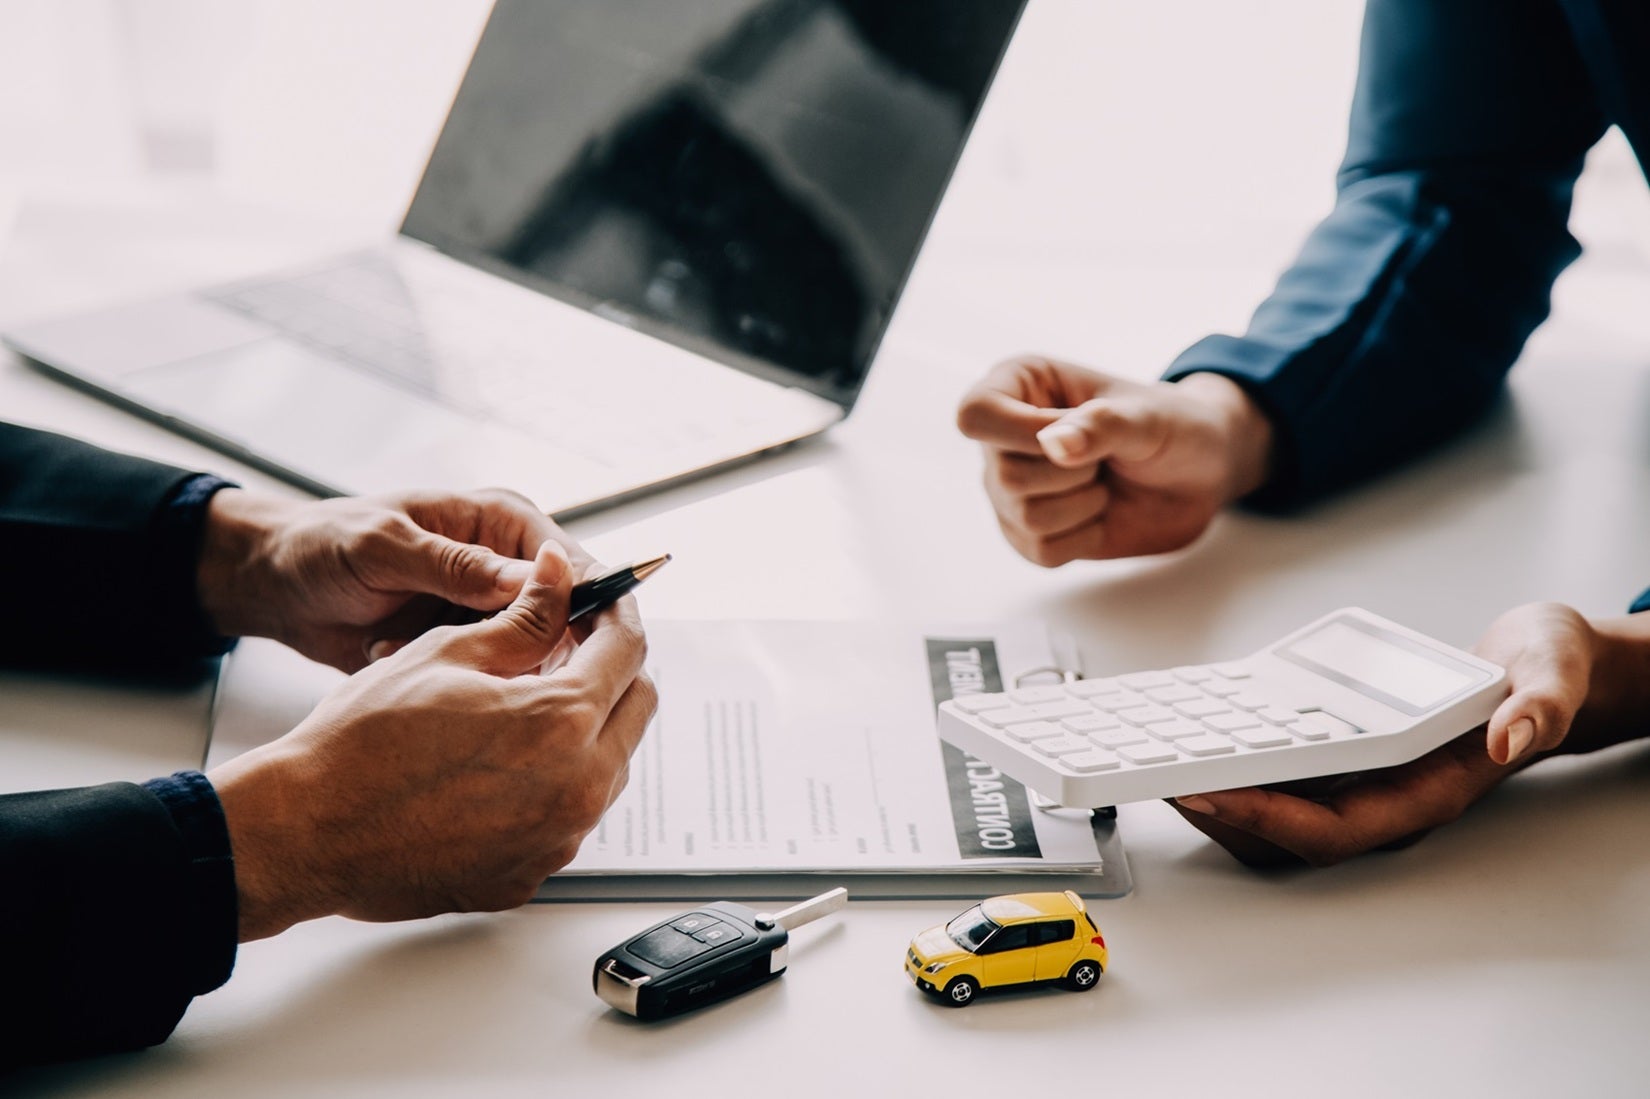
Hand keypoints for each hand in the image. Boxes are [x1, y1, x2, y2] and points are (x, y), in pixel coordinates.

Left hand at [197, 487, 589, 672]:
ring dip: (477, 663)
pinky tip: (393, 657)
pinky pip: (485, 677)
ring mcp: (486, 612)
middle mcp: (505, 567)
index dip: (582, 604)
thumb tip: (528, 581)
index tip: (564, 641)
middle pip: (561, 618)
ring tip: (409, 647)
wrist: (275, 587)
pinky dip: (447, 679)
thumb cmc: (322, 546)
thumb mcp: (384, 547)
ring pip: (525, 654)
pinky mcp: (465, 649)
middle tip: (480, 661)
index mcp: (501, 523)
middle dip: (523, 645)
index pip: (570, 563)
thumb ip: (455, 564)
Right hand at [209, 541, 655, 938]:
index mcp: (561, 722)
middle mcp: (576, 788)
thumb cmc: (360, 742)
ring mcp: (556, 840)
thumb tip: (560, 575)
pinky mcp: (529, 876)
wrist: (304, 832)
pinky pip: (567, 818)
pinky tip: (500, 768)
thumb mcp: (448, 653)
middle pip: (635, 710)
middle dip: (613, 670)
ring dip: (587, 730)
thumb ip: (525, 615)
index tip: (602, 603)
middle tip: (568, 649)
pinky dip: (552, 785)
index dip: (617, 613)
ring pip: (608, 768)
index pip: (629, 651)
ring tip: (526, 707)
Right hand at [955, 358, 1273, 564]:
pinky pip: (1039, 552)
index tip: (1070, 434)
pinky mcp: (1026, 533)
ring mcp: (1009, 489)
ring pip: (1024, 518)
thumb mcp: (1146, 416)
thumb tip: (1053, 446)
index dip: (1018, 432)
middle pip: (1005, 475)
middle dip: (1073, 474)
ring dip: (1083, 505)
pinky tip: (1098, 513)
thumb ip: (1101, 425)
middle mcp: (1003, 438)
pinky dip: (1082, 538)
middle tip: (1106, 457)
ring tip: (1103, 482)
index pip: (975, 413)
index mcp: (1019, 385)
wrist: (1197, 475)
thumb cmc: (1171, 427)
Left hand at [1169, 603, 1613, 866]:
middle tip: (1158, 778)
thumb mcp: (1555, 674)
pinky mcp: (1345, 757)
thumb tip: (1506, 738)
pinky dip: (1236, 760)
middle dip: (1222, 814)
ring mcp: (1363, 782)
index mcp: (1425, 793)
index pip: (1334, 828)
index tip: (1210, 793)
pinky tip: (1200, 731)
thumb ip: (1538, 708)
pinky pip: (1281, 773)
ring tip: (1159, 762)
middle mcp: (1386, 798)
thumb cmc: (1544, 673)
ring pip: (1276, 812)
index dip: (1267, 818)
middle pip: (1287, 834)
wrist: (1541, 666)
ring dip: (1218, 794)